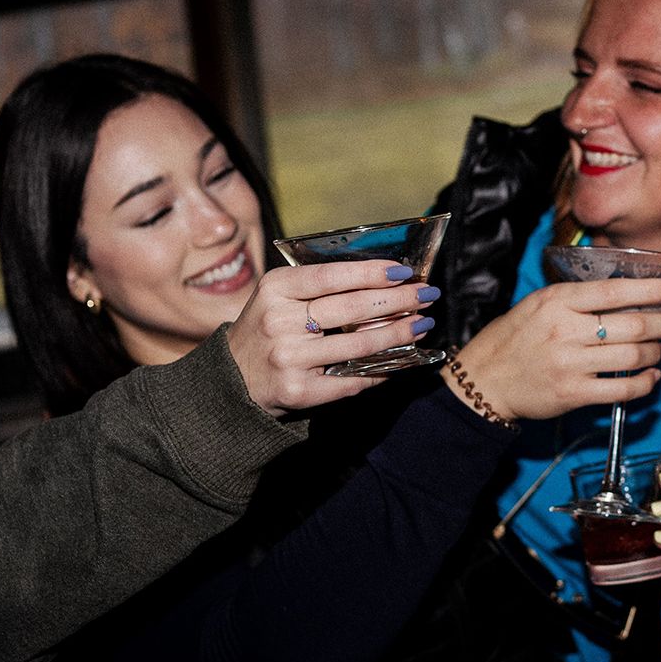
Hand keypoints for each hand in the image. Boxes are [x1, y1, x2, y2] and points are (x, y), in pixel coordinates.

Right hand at [225, 260, 433, 414]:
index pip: (331, 275)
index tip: (404, 271)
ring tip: (422, 325)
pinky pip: (352, 380)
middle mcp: (280, 322)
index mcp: (275, 289)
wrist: (234, 379)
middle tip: (427, 295)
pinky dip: (381, 370)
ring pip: (358, 345)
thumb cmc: (267, 329)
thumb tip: (383, 279)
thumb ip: (320, 286)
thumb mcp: (279, 296)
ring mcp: (289, 358)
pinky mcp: (299, 390)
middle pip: (351, 309)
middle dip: (397, 301)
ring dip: (398, 335)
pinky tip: (402, 361)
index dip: (371, 272)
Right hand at [448, 278, 660, 422]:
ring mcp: (570, 364)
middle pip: (632, 325)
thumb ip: (578, 299)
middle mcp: (565, 331)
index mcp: (557, 302)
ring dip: (656, 352)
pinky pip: (622, 389)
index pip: (614, 291)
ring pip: (632, 355)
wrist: (484, 380)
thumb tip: (629, 295)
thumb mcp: (539, 304)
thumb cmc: (515, 338)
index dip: (651, 291)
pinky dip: (644, 383)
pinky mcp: (573, 393)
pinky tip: (651, 376)